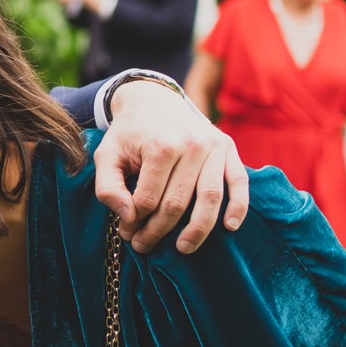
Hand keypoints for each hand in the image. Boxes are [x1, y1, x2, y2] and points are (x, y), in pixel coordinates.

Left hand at [93, 80, 248, 253]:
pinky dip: (238, 207)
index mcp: (159, 146)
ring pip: (209, 198)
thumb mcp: (106, 155)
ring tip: (182, 248)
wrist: (152, 98)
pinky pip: (239, 182)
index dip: (135, 222)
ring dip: (197, 230)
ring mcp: (213, 145)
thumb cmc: (128, 133)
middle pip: (177, 204)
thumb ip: (107, 187)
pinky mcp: (228, 147)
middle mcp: (191, 145)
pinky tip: (229, 227)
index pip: (148, 199)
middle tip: (145, 245)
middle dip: (158, 231)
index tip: (127, 232)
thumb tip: (128, 217)